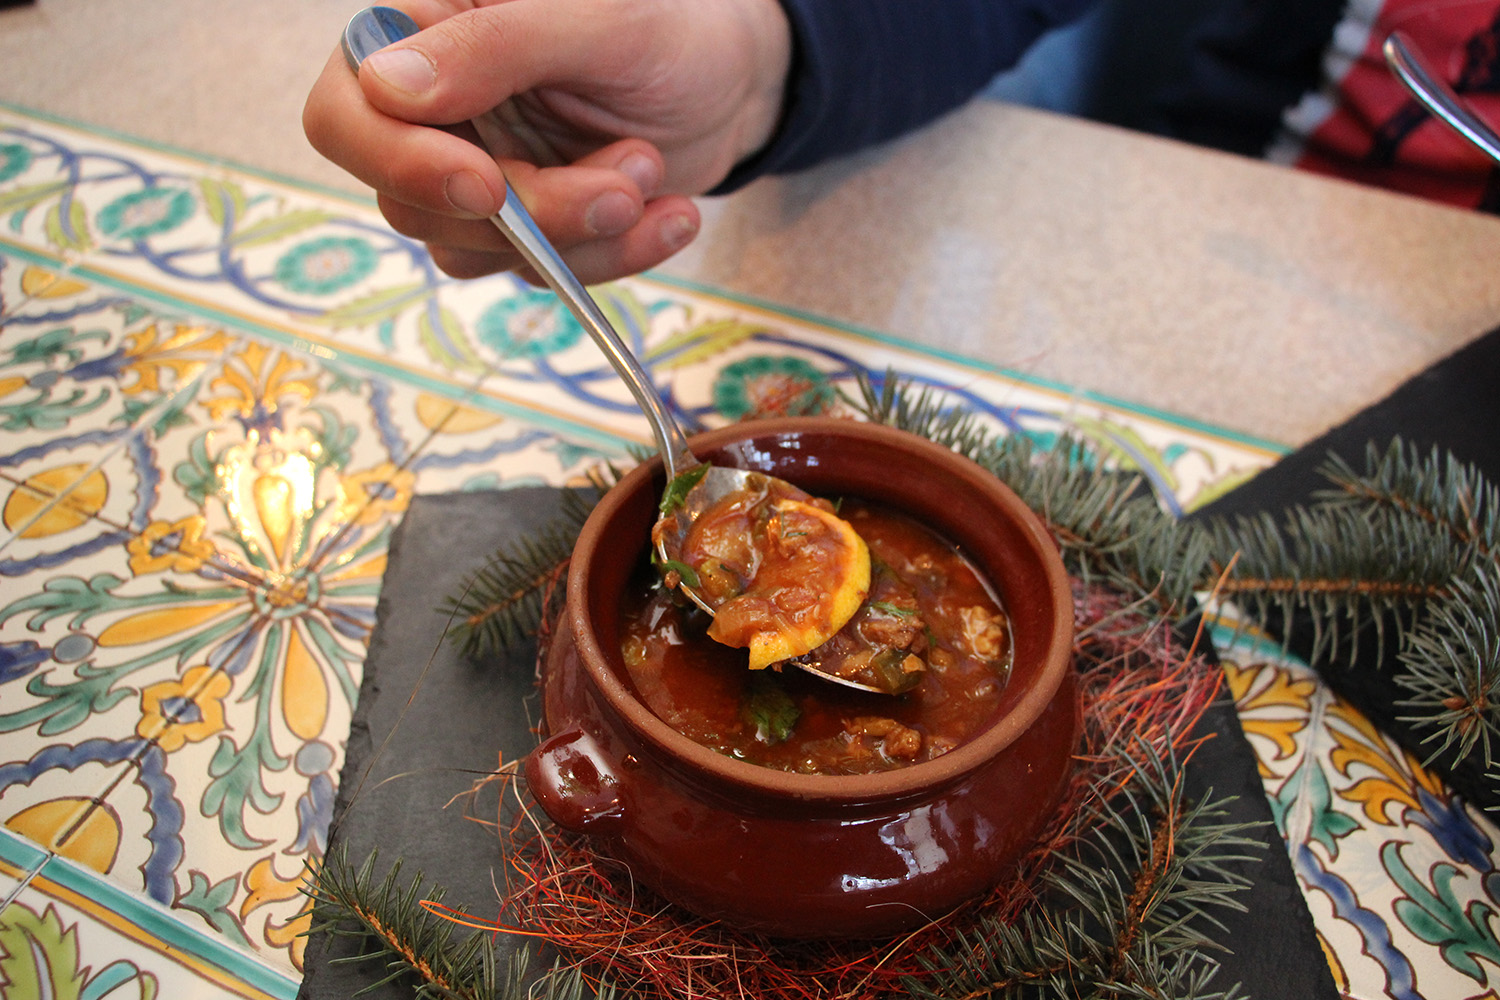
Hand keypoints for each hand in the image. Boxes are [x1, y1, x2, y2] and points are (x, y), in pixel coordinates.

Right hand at [303, 0, 790, 283]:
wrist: (731, 76)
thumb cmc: (665, 22)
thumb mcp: (593, 16)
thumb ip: (493, 45)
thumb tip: (386, 87)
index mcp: (424, 37)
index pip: (344, 117)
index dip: (399, 162)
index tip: (485, 185)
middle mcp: (436, 115)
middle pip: (417, 206)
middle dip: (530, 213)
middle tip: (624, 185)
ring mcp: (479, 176)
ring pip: (479, 253)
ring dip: (580, 235)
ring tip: (651, 169)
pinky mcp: (529, 226)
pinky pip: (542, 274)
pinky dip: (612, 257)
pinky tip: (670, 215)